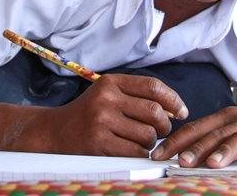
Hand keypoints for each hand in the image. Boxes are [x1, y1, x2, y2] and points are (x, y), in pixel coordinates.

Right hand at [42, 74, 187, 157]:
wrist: (55, 131)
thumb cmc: (89, 114)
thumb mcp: (108, 95)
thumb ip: (137, 96)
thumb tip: (175, 109)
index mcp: (111, 82)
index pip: (153, 86)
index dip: (173, 99)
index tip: (181, 111)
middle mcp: (106, 98)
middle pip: (154, 112)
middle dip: (165, 125)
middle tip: (160, 131)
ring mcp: (102, 120)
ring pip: (147, 134)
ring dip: (151, 142)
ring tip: (141, 141)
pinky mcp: (99, 142)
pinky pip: (136, 151)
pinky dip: (141, 154)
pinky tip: (132, 151)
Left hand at [152, 103, 236, 165]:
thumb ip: (215, 137)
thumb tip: (183, 152)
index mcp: (227, 117)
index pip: (196, 128)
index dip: (176, 140)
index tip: (157, 153)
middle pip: (215, 134)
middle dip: (196, 148)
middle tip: (180, 161)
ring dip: (227, 151)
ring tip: (213, 164)